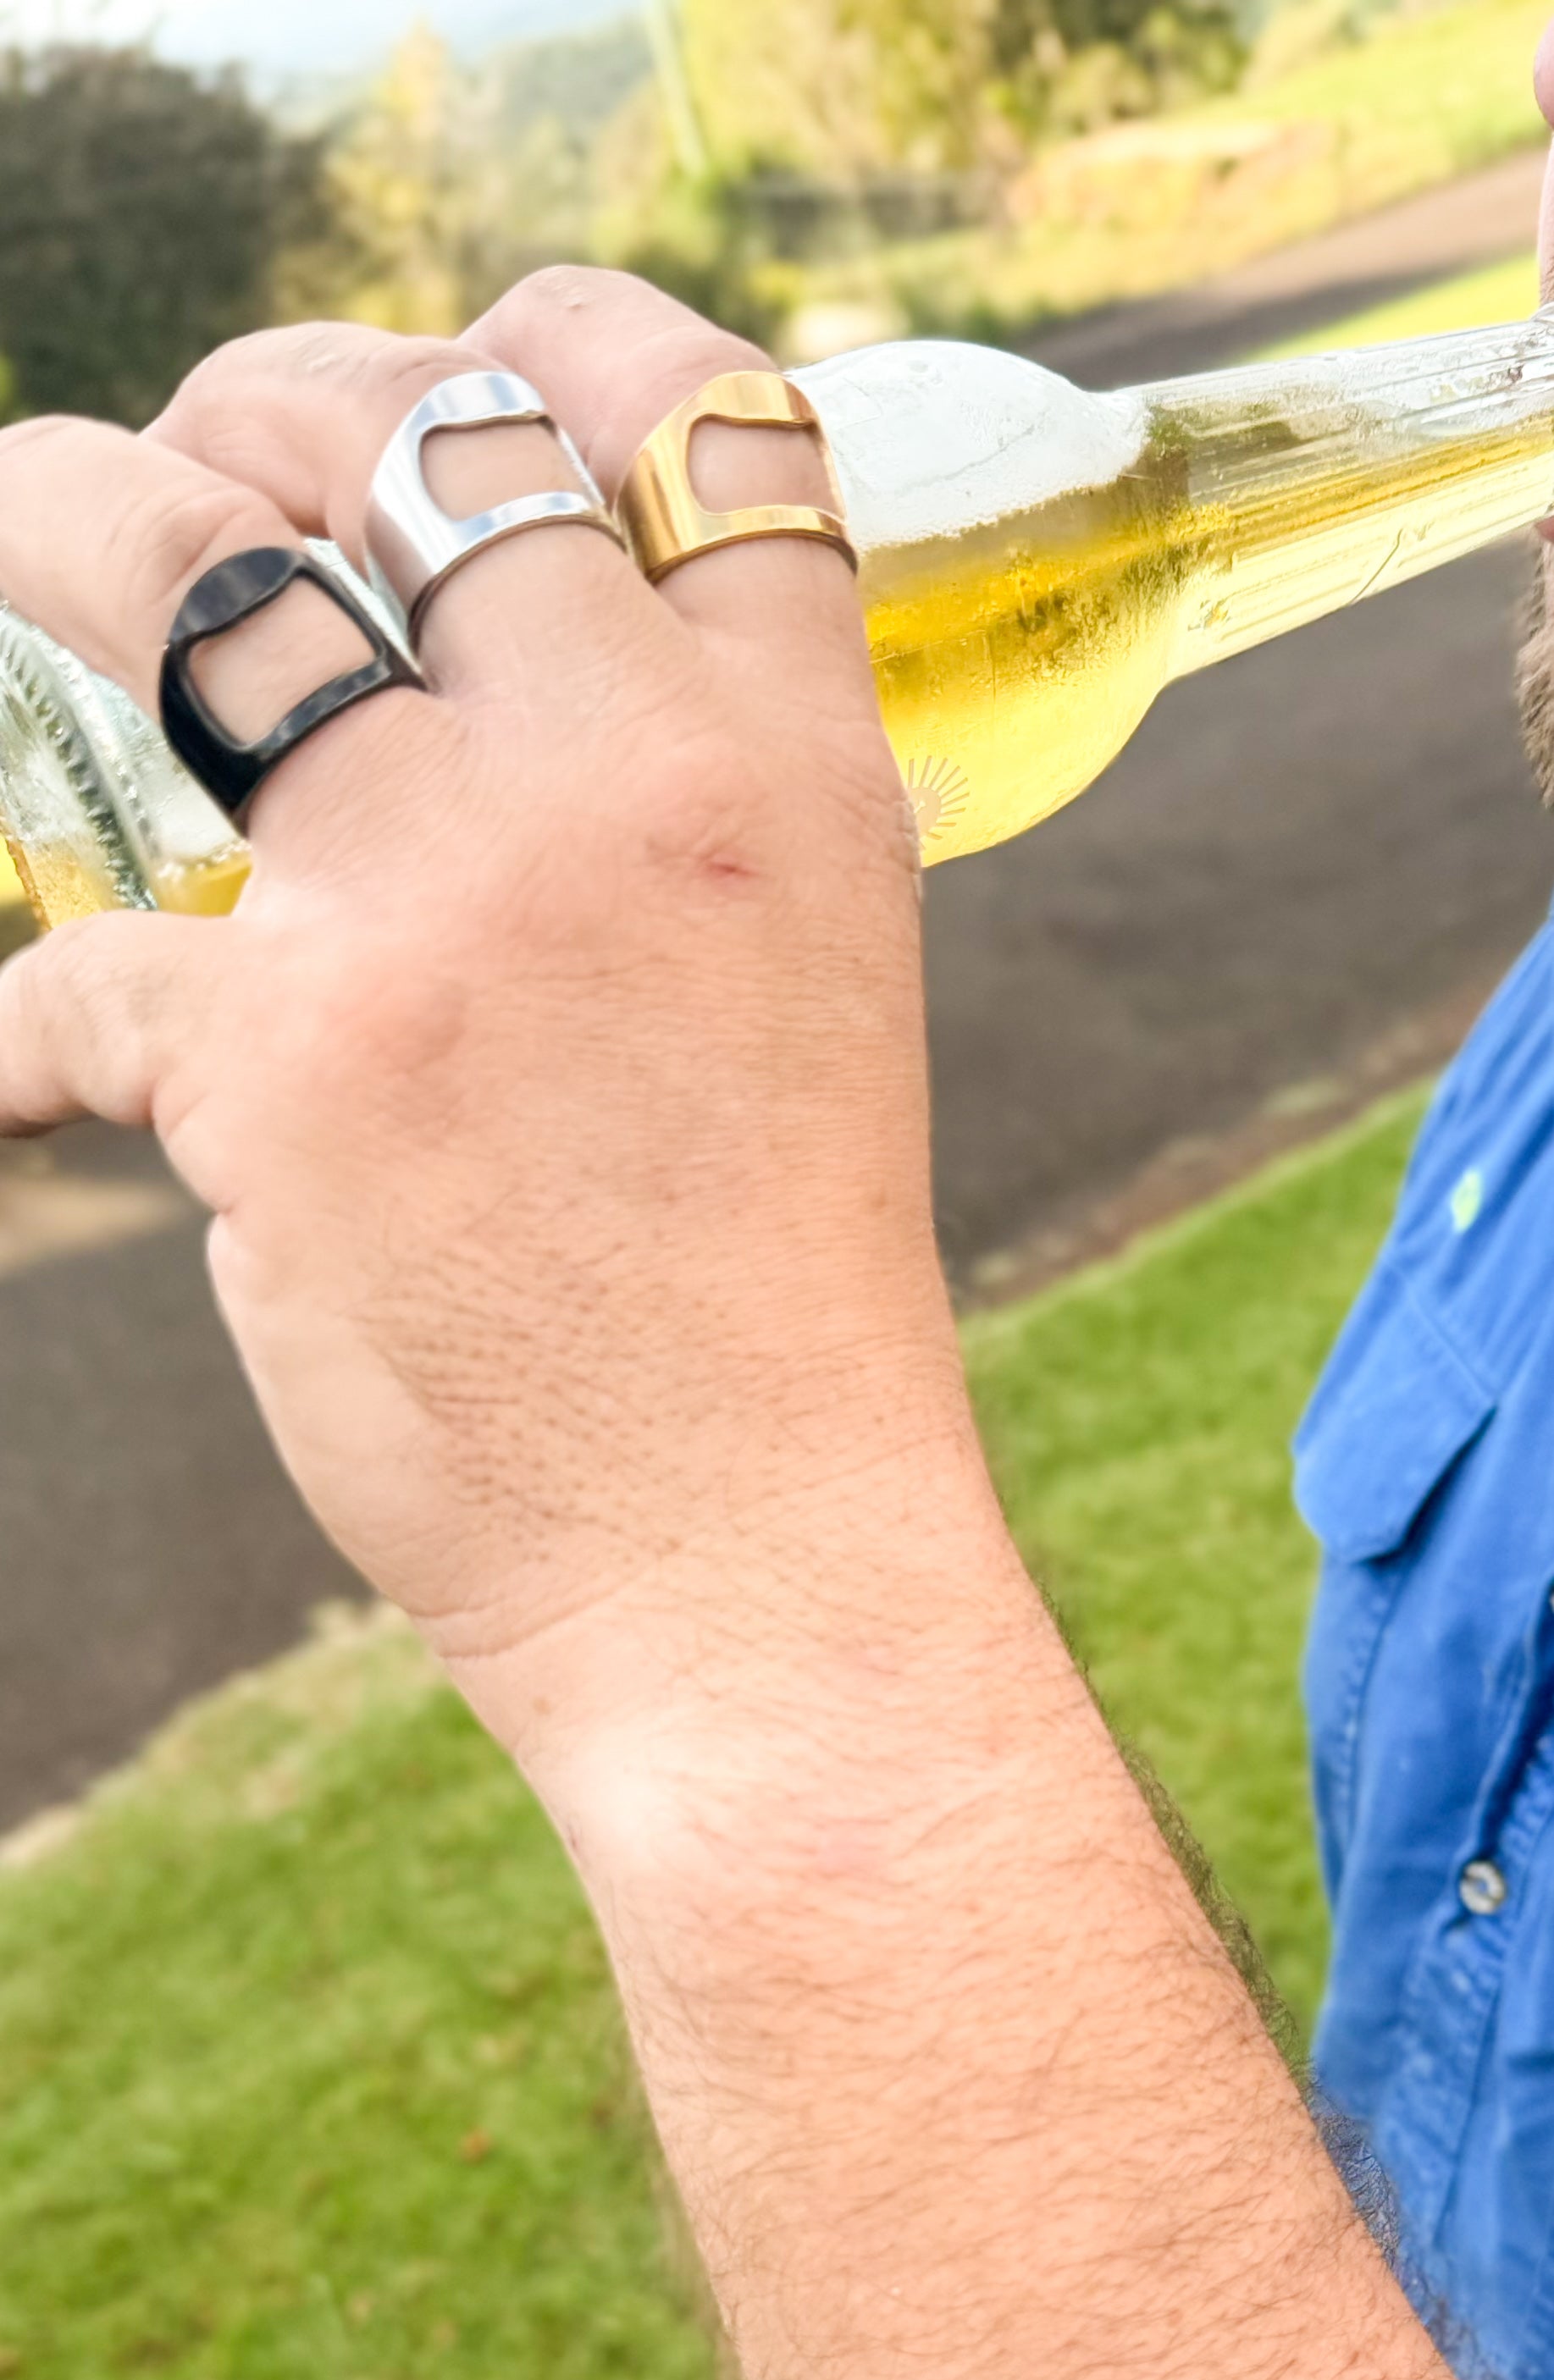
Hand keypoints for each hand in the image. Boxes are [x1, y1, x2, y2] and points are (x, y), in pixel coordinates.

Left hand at [0, 275, 1004, 1834]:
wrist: (754, 1554)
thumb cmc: (769, 1297)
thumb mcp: (801, 991)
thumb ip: (680, 814)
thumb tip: (472, 686)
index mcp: (792, 764)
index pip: (699, 408)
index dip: (553, 334)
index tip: (451, 364)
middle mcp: (629, 786)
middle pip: (406, 435)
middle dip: (266, 406)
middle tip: (200, 469)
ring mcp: (448, 905)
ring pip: (189, 577)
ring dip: (62, 519)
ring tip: (22, 520)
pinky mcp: (284, 1066)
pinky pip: (71, 979)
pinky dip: (18, 1033)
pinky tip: (15, 1078)